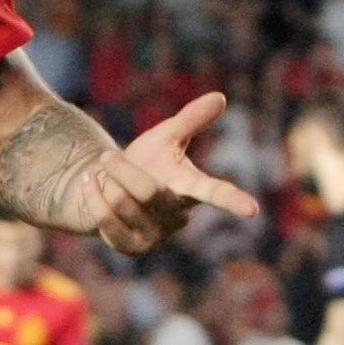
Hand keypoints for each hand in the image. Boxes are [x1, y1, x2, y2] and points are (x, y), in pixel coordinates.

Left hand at [78, 93, 262, 254]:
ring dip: (106, 181)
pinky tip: (90, 184)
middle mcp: (177, 216)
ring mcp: (156, 236)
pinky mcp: (131, 247)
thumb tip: (220, 97)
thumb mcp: (165, 137)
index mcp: (190, 188)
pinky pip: (106, 220)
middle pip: (149, 191)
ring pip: (123, 203)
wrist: (105, 187)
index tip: (252, 210)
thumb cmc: (144, 161)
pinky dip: (93, 197)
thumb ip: (191, 120)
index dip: (232, 200)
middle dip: (123, 168)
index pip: (214, 192)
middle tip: (108, 156)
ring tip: (102, 177)